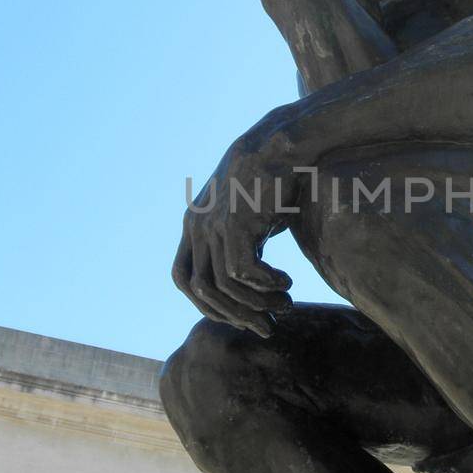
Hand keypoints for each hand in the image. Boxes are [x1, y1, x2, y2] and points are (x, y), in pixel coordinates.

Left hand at [172, 126, 296, 336]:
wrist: (283, 145)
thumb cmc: (274, 183)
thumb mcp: (250, 220)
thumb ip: (241, 247)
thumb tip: (252, 290)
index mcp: (194, 226)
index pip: (185, 280)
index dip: (209, 304)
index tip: (241, 314)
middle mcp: (196, 227)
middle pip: (202, 291)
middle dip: (235, 315)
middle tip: (267, 327)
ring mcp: (212, 225)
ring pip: (224, 287)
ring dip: (257, 304)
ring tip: (285, 304)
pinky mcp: (234, 223)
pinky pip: (243, 273)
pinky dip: (266, 285)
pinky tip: (286, 281)